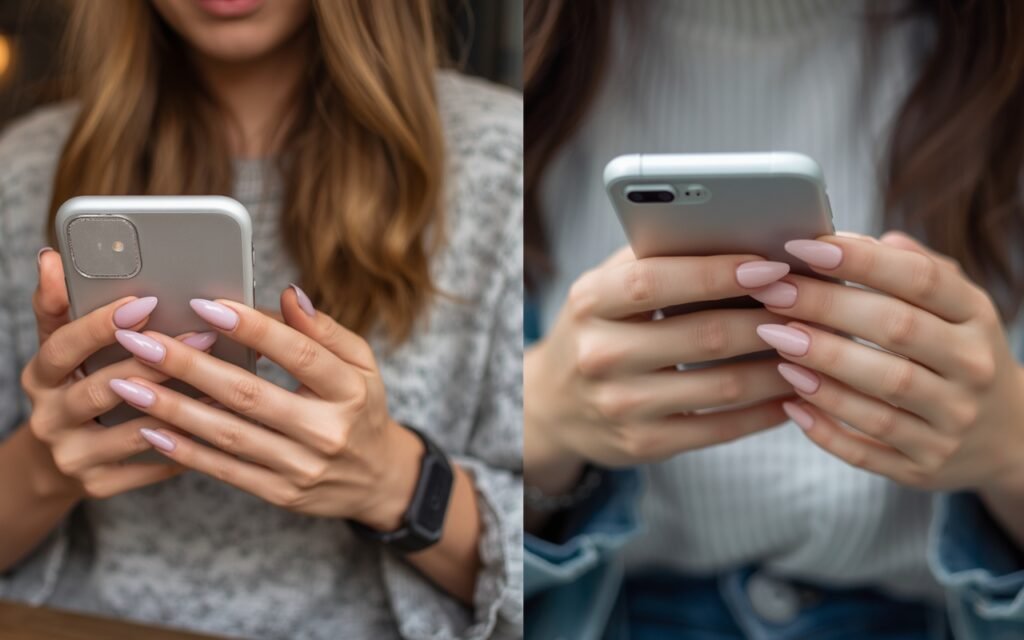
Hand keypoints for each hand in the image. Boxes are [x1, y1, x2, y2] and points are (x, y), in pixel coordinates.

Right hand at [22, 249, 206, 499]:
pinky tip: (217, 424)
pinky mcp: (100, 486)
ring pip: (132, 431)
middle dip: (155, 362)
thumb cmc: (71, 390)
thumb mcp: (59, 351)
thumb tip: (53, 258)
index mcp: (40, 377)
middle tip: (203, 335)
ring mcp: (74, 457)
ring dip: (180, 406)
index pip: (63, 347)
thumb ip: (60, 307)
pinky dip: (185, 446)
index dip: (101, 325)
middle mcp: (50, 418)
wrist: (53, 464)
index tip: (145, 302)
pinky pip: (150, 467)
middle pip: (102, 388)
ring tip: (222, 380)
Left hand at [106, 285, 423, 531]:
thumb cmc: (362, 409)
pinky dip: (186, 452)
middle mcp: (329, 430)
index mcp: (351, 390)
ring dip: (173, 409)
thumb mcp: (362, 364)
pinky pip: (227, 471)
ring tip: (127, 385)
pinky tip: (152, 430)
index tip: (204, 305)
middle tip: (140, 342)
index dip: (251, 329)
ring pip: (229, 435)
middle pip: (251, 395)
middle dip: (189, 365)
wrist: (379, 480)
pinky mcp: (283, 495)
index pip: (299, 354)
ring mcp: (303, 467)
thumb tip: (287, 294)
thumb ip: (324, 330)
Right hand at [526, 246, 795, 471]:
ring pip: (722, 386)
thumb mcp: (605, 289)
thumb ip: (654, 259)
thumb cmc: (596, 330)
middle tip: (811, 305)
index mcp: (590, 302)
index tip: (772, 265)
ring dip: (778, 366)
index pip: (655, 281)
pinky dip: (766, 410)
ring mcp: (620, 406)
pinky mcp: (643, 444)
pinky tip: (792, 392)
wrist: (552, 405)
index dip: (717, 272)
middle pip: (702, 335)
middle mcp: (599, 355)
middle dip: (768, 318)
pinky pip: (721, 429)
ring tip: (813, 345)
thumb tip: (739, 231)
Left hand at [751, 231, 1023, 493]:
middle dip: (827, 307)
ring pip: (883, 392)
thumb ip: (913, 268)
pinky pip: (869, 449)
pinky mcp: (925, 467)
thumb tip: (861, 237)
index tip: (804, 246)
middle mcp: (972, 369)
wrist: (1007, 437)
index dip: (860, 259)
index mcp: (976, 318)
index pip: (920, 279)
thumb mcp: (954, 306)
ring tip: (775, 339)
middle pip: (896, 330)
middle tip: (773, 292)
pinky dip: (826, 428)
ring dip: (823, 364)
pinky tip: (790, 402)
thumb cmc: (955, 352)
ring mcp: (951, 423)